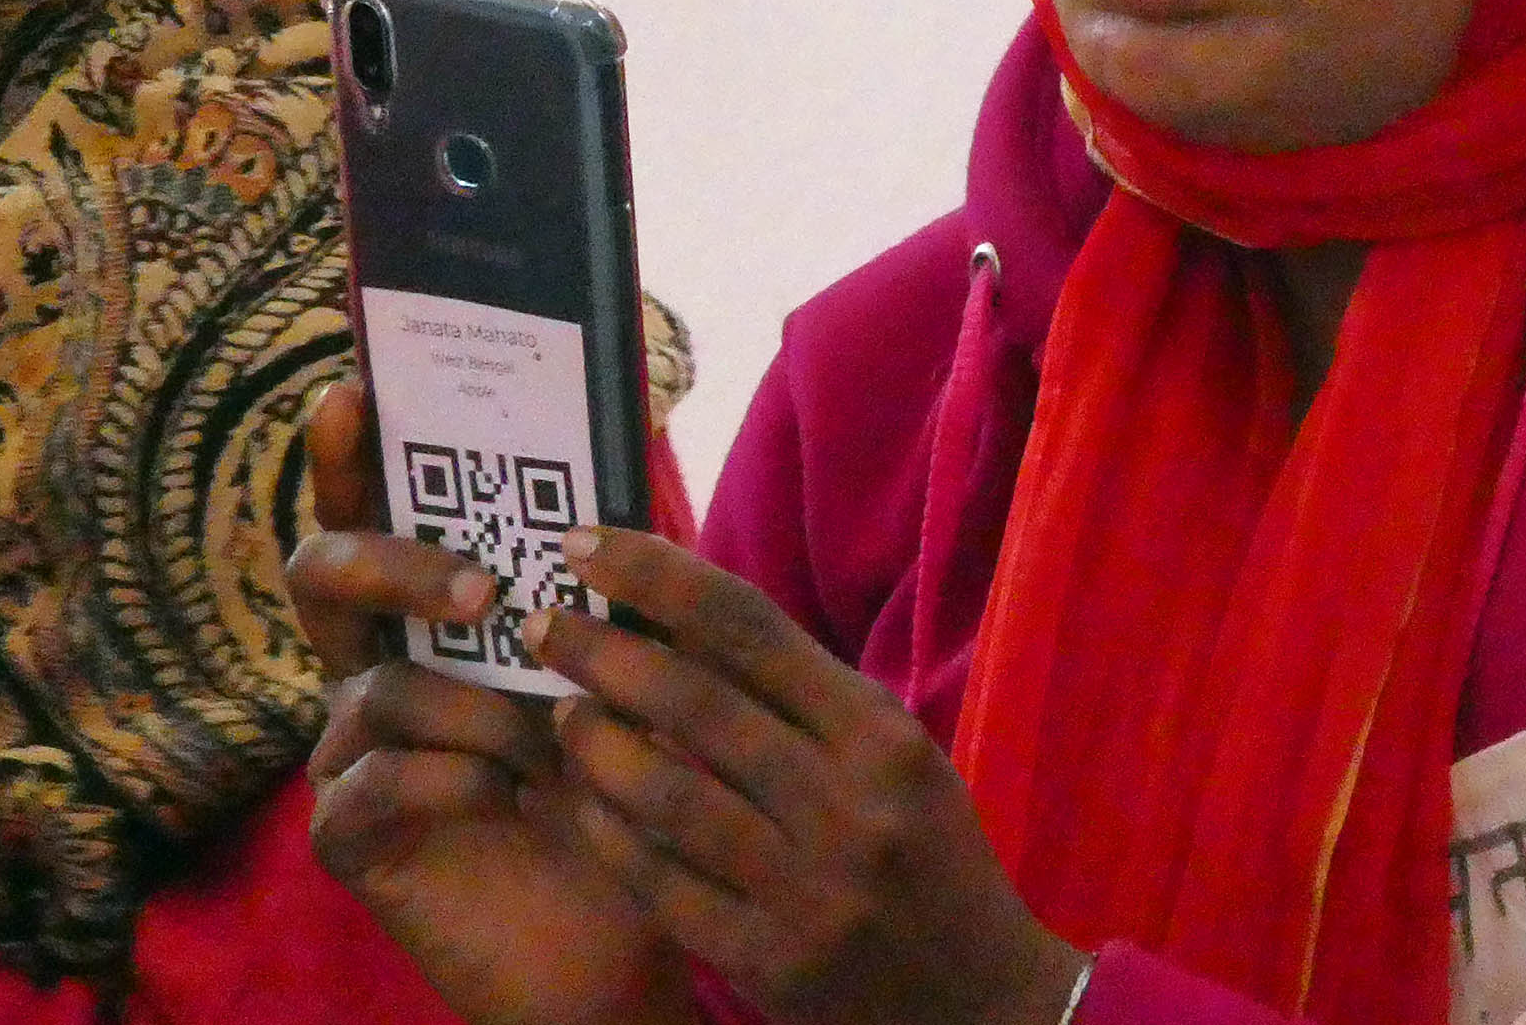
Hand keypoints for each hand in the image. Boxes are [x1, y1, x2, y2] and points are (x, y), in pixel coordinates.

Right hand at [289, 381, 689, 1024]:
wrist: (616, 938)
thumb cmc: (615, 794)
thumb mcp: (624, 683)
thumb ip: (606, 602)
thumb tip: (616, 509)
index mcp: (430, 619)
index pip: (373, 515)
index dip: (349, 455)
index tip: (354, 389)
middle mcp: (375, 671)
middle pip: (323, 575)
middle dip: (393, 563)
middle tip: (477, 588)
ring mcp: (351, 753)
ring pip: (376, 687)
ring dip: (476, 706)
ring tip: (547, 746)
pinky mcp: (350, 837)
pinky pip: (372, 780)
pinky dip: (452, 777)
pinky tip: (510, 797)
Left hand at [529, 530, 1088, 1024]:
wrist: (984, 1001)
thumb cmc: (927, 857)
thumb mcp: (897, 758)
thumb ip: (804, 698)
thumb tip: (681, 617)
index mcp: (879, 736)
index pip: (749, 628)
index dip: (657, 578)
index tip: (584, 546)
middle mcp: (846, 803)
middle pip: (697, 703)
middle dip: (602, 652)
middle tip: (542, 624)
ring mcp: (807, 890)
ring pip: (668, 795)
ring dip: (595, 745)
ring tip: (561, 712)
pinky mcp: (771, 962)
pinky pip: (663, 887)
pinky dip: (610, 838)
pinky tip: (581, 806)